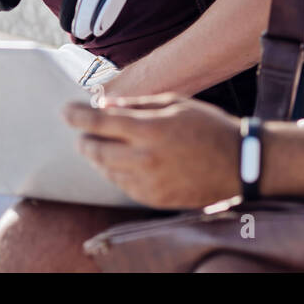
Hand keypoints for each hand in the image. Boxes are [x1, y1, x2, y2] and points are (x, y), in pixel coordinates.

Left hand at [64, 94, 240, 208]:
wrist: (239, 164)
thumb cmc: (207, 126)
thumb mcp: (175, 104)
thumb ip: (137, 106)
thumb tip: (104, 105)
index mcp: (151, 130)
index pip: (100, 122)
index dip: (77, 116)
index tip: (65, 111)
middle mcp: (146, 159)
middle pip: (96, 151)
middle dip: (84, 139)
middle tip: (82, 131)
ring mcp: (150, 183)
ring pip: (106, 171)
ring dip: (98, 157)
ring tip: (101, 145)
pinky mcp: (155, 199)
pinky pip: (123, 186)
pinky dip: (116, 173)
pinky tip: (122, 163)